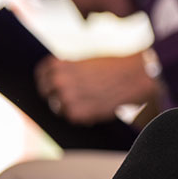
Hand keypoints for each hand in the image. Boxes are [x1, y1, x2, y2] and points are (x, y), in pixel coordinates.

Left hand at [35, 53, 158, 124]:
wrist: (135, 76)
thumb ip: (69, 71)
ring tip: (91, 98)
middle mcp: (58, 82)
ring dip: (71, 105)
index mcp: (59, 66)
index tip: (53, 82)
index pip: (42, 74)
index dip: (47, 78)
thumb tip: (54, 84)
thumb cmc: (113, 67)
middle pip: (46, 92)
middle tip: (75, 93)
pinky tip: (97, 104)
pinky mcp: (76, 114)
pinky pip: (74, 116)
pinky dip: (84, 113)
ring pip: (59, 107)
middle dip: (57, 94)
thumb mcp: (86, 62)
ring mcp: (66, 99)